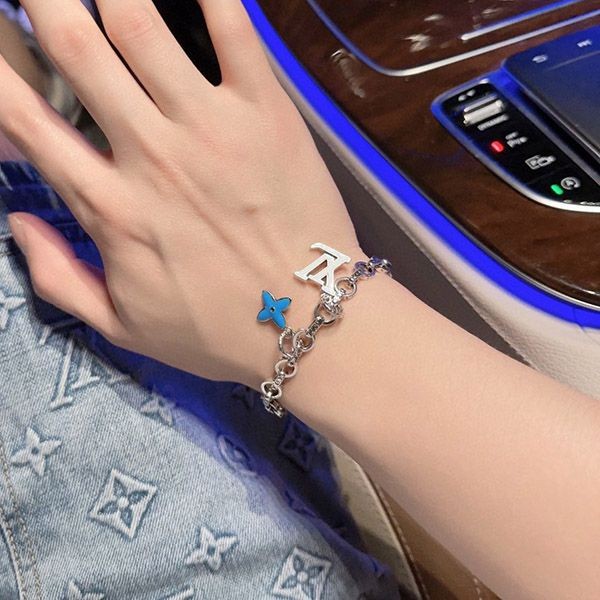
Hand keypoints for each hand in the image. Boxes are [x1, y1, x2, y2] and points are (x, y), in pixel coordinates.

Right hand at [0, 0, 363, 387]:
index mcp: (110, 207)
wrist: (312, 325)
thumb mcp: (125, 328)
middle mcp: (152, 155)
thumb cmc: (221, 332)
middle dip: (47, 1)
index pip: (26, 119)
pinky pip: (235, 30)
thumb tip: (16, 222)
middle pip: (76, 45)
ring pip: (141, 23)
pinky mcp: (268, 114)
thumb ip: (59, 278)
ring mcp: (211, 128)